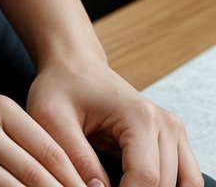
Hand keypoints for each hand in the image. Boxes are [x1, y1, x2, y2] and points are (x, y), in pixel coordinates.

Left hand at [27, 56, 202, 186]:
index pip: (145, 179)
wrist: (74, 65)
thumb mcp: (52, 119)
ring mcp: (173, 131)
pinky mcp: (173, 139)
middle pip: (162, 186)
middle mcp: (165, 123)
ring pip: (181, 186)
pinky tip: (136, 186)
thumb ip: (77, 158)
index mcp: (139, 117)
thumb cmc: (60, 87)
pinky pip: (187, 180)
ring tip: (118, 185)